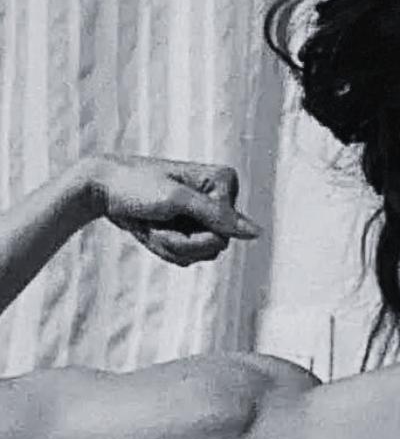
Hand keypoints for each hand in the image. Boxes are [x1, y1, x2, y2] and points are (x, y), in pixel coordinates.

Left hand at [90, 153, 262, 266]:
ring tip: (153, 226)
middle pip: (217, 247)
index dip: (197, 234)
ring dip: (172, 247)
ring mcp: (203, 216)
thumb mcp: (177, 201)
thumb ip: (218, 217)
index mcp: (224, 182)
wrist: (103, 189)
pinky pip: (188, 256)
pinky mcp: (189, 228)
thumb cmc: (137, 186)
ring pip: (203, 255)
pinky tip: (153, 229)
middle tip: (158, 225)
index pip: (227, 232)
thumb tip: (256, 233)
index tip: (171, 213)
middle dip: (182, 243)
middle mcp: (219, 199)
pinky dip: (166, 248)